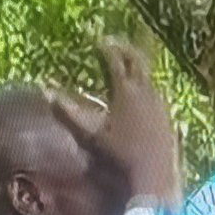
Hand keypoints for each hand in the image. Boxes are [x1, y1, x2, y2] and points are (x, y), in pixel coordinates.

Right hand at [53, 38, 180, 209]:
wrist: (155, 175)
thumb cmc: (121, 156)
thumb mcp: (91, 135)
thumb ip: (68, 113)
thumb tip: (46, 93)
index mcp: (126, 91)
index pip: (115, 59)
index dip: (106, 47)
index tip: (97, 39)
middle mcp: (146, 92)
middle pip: (137, 60)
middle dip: (125, 48)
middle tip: (114, 42)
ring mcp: (160, 103)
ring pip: (149, 76)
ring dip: (138, 67)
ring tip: (127, 64)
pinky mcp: (169, 115)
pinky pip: (158, 92)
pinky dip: (148, 86)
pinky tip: (144, 92)